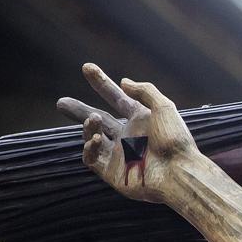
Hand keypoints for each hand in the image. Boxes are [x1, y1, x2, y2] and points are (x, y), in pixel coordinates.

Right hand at [57, 63, 196, 203]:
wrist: (179, 173)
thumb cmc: (175, 141)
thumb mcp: (164, 108)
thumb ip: (145, 91)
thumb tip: (124, 82)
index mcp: (142, 120)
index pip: (117, 98)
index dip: (102, 83)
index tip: (87, 67)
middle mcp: (130, 137)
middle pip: (99, 119)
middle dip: (80, 111)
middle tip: (61, 102)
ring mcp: (121, 155)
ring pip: (93, 137)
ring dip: (88, 126)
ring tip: (93, 120)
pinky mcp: (114, 174)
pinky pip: (92, 159)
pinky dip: (89, 147)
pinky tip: (96, 139)